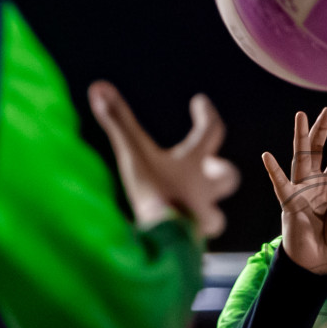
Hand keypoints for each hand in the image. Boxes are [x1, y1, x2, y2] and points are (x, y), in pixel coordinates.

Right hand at [88, 81, 240, 237]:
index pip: (212, 131)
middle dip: (220, 170)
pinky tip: (179, 234)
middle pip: (228, 177)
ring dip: (210, 205)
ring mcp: (202, 217)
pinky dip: (191, 231)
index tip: (200, 102)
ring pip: (216, 213)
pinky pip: (198, 235)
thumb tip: (98, 86)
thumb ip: (118, 121)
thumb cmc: (155, 193)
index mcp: (194, 164)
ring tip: (196, 204)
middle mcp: (204, 189)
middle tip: (210, 164)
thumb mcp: (133, 154)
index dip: (207, 114)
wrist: (166, 241)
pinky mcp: (193, 241)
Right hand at [261, 108, 326, 274]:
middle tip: (325, 110)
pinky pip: (281, 184)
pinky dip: (274, 171)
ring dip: (300, 138)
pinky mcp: (290, 202)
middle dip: (321, 130)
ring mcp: (302, 190)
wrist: (320, 262)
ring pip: (301, 158)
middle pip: (318, 150)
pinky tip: (267, 156)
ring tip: (300, 116)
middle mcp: (316, 183)